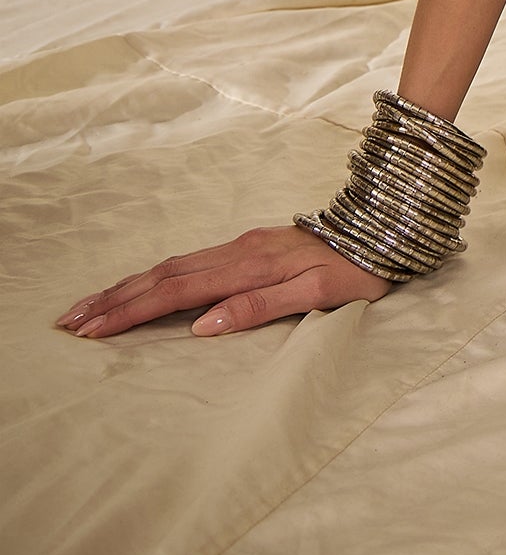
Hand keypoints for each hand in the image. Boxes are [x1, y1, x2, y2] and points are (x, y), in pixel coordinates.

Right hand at [53, 224, 392, 339]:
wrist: (387, 224)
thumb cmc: (359, 268)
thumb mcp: (319, 295)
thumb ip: (260, 307)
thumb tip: (202, 326)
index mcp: (249, 265)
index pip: (177, 292)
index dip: (132, 311)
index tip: (92, 330)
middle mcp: (238, 251)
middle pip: (163, 275)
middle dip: (114, 298)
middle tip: (69, 321)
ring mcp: (241, 245)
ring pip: (172, 265)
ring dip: (129, 286)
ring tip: (92, 305)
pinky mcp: (248, 246)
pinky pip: (189, 262)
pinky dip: (156, 276)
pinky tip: (143, 286)